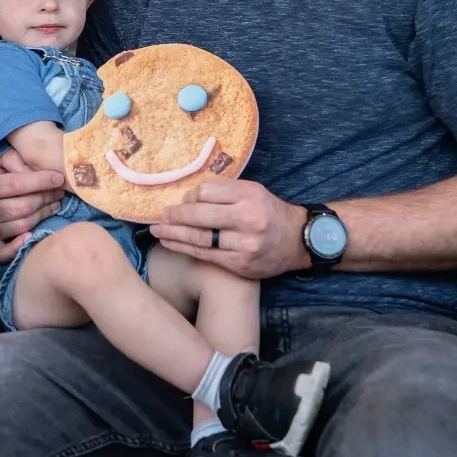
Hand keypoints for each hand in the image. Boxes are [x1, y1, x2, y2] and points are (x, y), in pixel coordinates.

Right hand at [0, 149, 64, 263]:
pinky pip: (2, 252)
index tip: (59, 178)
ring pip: (20, 226)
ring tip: (55, 205)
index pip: (17, 184)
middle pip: (23, 207)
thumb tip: (33, 171)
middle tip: (59, 192)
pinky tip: (31, 235)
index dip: (41, 182)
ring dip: (41, 216)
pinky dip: (17, 246)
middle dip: (45, 198)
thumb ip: (13, 159)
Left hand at [149, 178, 310, 278]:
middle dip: (175, 216)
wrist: (298, 241)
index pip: (207, 192)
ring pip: (199, 238)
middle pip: (199, 215)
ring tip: (157, 230)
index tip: (185, 200)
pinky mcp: (239, 264)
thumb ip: (224, 192)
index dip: (191, 196)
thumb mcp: (253, 192)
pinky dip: (184, 248)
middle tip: (160, 216)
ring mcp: (243, 244)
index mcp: (249, 195)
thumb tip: (189, 197)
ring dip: (173, 234)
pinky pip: (205, 255)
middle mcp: (247, 219)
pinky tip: (171, 243)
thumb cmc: (270, 212)